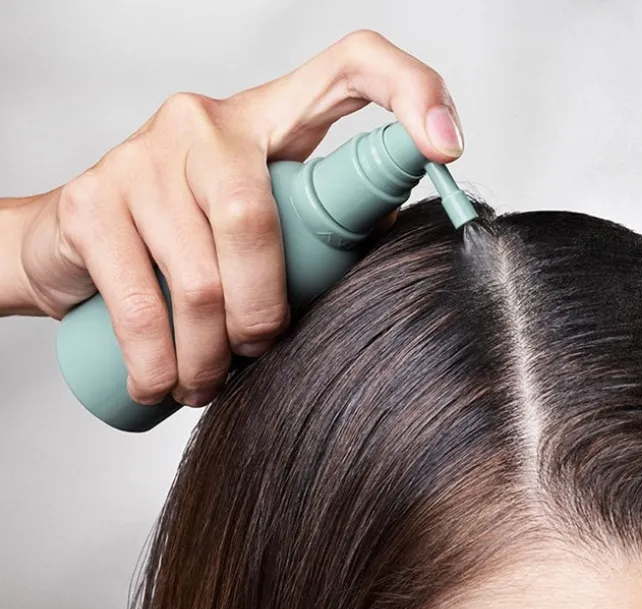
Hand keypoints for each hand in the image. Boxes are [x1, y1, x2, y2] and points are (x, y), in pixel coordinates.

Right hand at [15, 30, 463, 406]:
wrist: (74, 246)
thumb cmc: (191, 245)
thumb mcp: (267, 227)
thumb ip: (324, 233)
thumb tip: (399, 259)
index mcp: (270, 122)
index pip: (350, 68)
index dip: (409, 91)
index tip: (447, 148)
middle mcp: (206, 123)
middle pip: (257, 222)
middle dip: (264, 313)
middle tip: (258, 352)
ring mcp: (143, 156)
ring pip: (200, 279)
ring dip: (211, 357)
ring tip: (207, 383)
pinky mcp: (92, 201)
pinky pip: (142, 304)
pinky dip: (158, 364)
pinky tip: (160, 385)